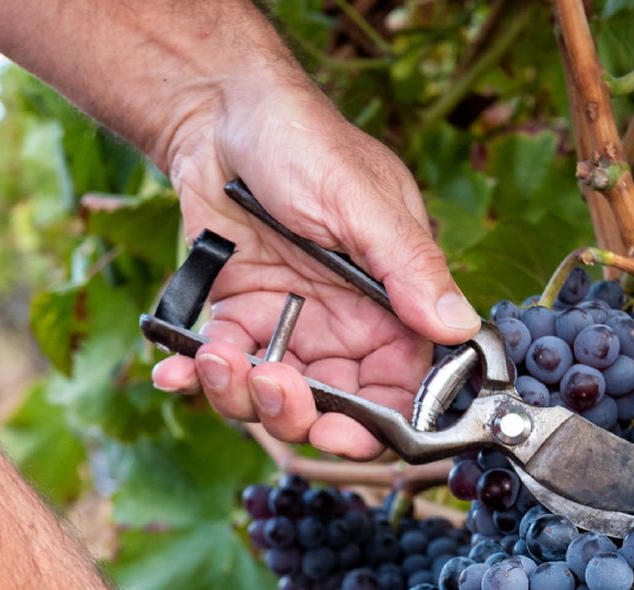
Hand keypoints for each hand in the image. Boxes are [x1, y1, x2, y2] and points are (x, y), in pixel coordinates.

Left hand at [150, 79, 480, 458]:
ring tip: (216, 357)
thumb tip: (458, 325)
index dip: (374, 426)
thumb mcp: (361, 201)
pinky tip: (176, 370)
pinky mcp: (237, 319)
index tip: (337, 431)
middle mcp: (343, 326)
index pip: (398, 389)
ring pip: (271, 401)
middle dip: (296, 416)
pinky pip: (221, 370)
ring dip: (238, 397)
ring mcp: (288, 328)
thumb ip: (408, 268)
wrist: (219, 113)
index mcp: (391, 304)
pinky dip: (195, 379)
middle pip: (331, 412)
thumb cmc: (302, 141)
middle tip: (269, 384)